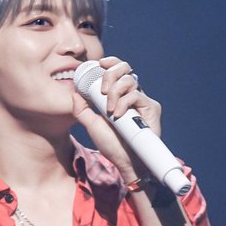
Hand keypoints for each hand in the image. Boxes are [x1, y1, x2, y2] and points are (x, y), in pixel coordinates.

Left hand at [71, 56, 161, 181]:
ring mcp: (142, 101)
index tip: (100, 63)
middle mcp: (131, 95)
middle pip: (125, 69)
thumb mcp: (91, 125)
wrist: (126, 162)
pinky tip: (117, 114)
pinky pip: (137, 95)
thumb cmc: (111, 145)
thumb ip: (82, 109)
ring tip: (109, 110)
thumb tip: (73, 92)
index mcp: (119, 96)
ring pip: (130, 80)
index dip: (110, 63)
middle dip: (111, 74)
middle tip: (103, 90)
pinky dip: (124, 102)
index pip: (117, 71)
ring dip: (116, 92)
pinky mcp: (151, 108)